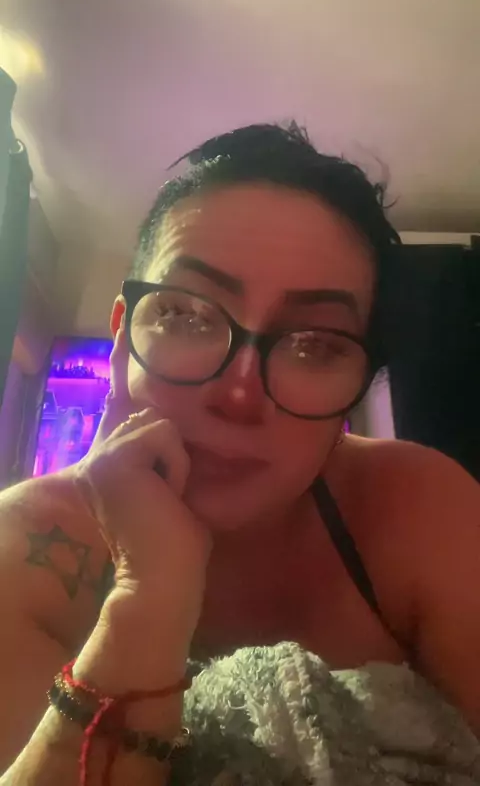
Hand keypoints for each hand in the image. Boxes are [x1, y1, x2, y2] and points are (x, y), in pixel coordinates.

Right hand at [72, 326, 211, 642]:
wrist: (167, 579)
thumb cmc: (179, 546)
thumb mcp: (178, 490)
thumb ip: (171, 456)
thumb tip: (185, 424)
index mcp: (112, 463)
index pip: (118, 402)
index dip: (119, 359)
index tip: (120, 313)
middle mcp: (99, 456)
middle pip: (149, 409)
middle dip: (162, 420)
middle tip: (144, 358)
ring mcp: (102, 456)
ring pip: (162, 423)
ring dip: (177, 462)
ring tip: (169, 498)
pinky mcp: (114, 457)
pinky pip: (165, 436)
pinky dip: (176, 468)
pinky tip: (167, 496)